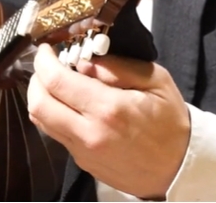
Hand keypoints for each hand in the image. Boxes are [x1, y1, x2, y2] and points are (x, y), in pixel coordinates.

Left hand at [27, 43, 190, 199]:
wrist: (179, 168)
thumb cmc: (171, 123)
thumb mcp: (156, 81)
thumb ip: (118, 67)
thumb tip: (86, 62)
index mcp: (109, 109)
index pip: (57, 82)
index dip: (44, 60)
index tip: (47, 49)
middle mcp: (90, 134)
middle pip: (38, 105)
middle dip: (36, 78)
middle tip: (48, 64)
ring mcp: (84, 152)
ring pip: (42, 122)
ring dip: (41, 98)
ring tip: (57, 82)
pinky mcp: (83, 163)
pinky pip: (57, 135)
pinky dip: (55, 115)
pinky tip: (71, 104)